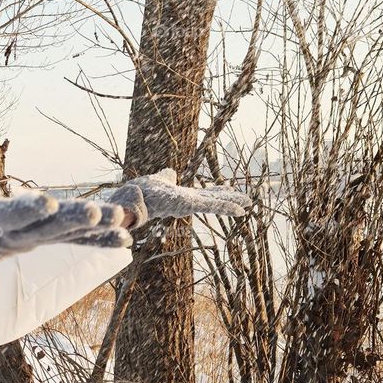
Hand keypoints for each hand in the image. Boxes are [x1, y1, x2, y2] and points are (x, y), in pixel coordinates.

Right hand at [0, 144, 133, 286]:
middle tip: (98, 212)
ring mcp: (37, 241)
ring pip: (68, 235)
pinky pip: (76, 243)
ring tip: (122, 219)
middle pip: (50, 228)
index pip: (13, 216)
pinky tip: (126, 237)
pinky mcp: (48, 240)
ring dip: (96, 229)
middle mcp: (20, 235)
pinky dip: (100, 241)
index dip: (29, 210)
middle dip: (74, 220)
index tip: (48, 202)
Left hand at [104, 167, 252, 226]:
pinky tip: (240, 210)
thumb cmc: (144, 191)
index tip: (229, 189)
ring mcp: (190, 204)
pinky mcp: (190, 205)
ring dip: (232, 205)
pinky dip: (226, 207)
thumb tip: (170, 172)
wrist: (135, 197)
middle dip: (231, 200)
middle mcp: (189, 202)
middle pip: (214, 199)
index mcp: (184, 196)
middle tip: (247, 202)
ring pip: (216, 204)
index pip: (205, 194)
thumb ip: (166, 176)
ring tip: (248, 206)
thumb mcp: (160, 179)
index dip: (218, 191)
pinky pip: (212, 206)